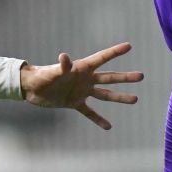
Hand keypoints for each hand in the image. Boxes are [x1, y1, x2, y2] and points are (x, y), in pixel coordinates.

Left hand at [21, 43, 142, 129]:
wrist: (30, 89)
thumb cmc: (40, 76)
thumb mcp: (52, 72)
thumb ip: (61, 66)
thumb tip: (64, 57)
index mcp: (81, 68)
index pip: (101, 58)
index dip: (115, 52)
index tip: (129, 46)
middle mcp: (85, 79)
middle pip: (109, 77)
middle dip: (125, 77)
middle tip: (141, 76)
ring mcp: (81, 91)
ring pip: (105, 95)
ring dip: (119, 97)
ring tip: (135, 99)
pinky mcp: (75, 103)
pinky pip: (90, 112)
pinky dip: (98, 119)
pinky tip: (108, 126)